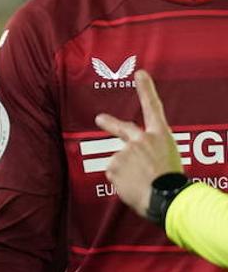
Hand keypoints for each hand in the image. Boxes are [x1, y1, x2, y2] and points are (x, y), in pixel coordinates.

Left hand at [94, 70, 182, 217]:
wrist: (166, 197)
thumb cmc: (172, 183)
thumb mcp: (169, 160)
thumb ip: (151, 154)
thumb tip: (137, 162)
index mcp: (160, 136)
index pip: (153, 108)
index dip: (146, 89)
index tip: (139, 73)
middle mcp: (141, 139)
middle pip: (123, 128)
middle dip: (110, 122)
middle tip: (100, 118)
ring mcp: (124, 151)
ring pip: (120, 163)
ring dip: (127, 173)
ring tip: (141, 183)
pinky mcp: (112, 165)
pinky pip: (114, 175)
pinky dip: (120, 183)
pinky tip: (132, 187)